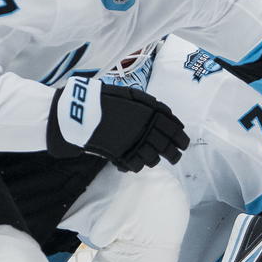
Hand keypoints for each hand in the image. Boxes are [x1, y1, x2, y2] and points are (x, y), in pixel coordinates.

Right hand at [46, 77, 188, 170]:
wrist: (79, 111)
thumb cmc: (104, 99)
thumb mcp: (130, 96)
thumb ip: (150, 104)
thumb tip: (166, 113)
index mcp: (151, 115)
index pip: (175, 130)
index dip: (181, 138)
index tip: (182, 143)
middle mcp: (146, 131)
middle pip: (168, 148)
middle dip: (174, 154)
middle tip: (174, 156)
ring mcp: (134, 145)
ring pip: (153, 159)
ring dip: (154, 160)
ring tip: (153, 159)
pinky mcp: (121, 156)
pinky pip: (135, 166)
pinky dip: (136, 165)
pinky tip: (134, 162)